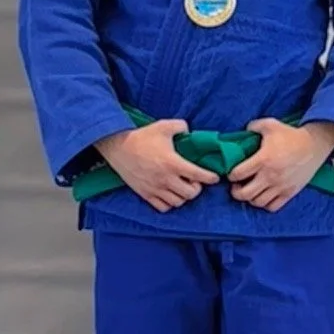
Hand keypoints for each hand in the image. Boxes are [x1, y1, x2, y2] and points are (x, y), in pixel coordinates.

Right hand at [95, 121, 217, 211]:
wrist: (118, 147)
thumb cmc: (142, 137)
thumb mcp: (163, 126)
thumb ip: (181, 126)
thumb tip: (190, 132)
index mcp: (172, 163)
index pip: (198, 175)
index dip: (210, 178)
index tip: (214, 177)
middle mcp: (165, 179)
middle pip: (190, 194)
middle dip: (196, 188)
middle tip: (195, 181)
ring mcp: (155, 188)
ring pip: (178, 202)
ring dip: (183, 196)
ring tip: (182, 188)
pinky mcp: (145, 194)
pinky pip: (163, 207)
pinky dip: (170, 203)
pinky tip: (170, 194)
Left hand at [228, 119, 333, 211]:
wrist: (314, 146)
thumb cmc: (291, 135)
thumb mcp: (270, 124)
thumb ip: (253, 126)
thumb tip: (243, 131)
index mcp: (263, 159)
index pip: (238, 174)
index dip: (231, 175)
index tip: (232, 173)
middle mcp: (270, 176)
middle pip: (245, 194)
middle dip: (236, 191)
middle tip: (236, 186)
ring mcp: (280, 186)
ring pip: (258, 202)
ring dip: (250, 198)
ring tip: (250, 191)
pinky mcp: (289, 192)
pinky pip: (273, 207)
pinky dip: (265, 204)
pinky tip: (264, 196)